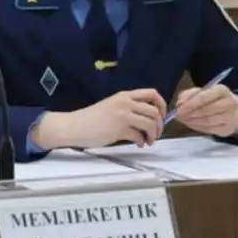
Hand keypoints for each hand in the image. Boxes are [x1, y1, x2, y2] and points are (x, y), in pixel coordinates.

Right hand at [31, 89, 166, 149]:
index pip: (152, 93)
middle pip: (154, 111)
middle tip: (156, 133)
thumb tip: (147, 118)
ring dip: (153, 134)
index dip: (162, 105)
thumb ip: (128, 108)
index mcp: (124, 96)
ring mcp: (122, 116)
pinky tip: (139, 144)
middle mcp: (125, 103)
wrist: (75, 126)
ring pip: (150, 123)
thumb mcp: (112, 106)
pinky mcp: (119, 129)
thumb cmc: (92, 118)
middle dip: (159, 124)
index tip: (161, 116)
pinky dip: (142, 141)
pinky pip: (139, 136)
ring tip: (149, 141)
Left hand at [174, 85, 237, 137]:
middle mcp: (229, 103)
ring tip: (183, 119)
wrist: (236, 111)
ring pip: (207, 121)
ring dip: (192, 121)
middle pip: (206, 110)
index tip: (178, 108)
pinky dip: (197, 127)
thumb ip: (189, 94)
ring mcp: (231, 117)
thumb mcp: (204, 91)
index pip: (204, 97)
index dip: (190, 103)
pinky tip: (191, 124)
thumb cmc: (215, 99)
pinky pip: (210, 130)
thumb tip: (179, 103)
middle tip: (178, 115)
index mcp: (222, 90)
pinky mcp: (228, 129)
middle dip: (190, 113)